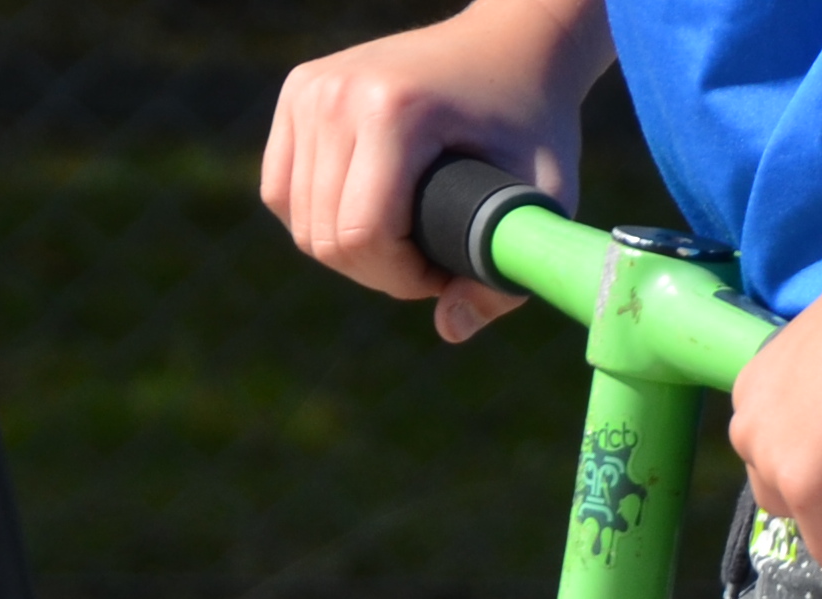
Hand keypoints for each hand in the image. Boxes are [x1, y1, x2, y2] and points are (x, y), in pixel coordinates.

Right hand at [260, 0, 612, 341]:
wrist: (510, 45)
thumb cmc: (533, 124)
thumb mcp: (540, 200)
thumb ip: (504, 277)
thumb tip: (450, 329)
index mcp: (394, 110)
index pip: (361, 236)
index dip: (401, 277)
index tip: (444, 268)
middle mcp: (339, 93)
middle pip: (325, 238)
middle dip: (378, 270)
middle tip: (429, 257)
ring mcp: (311, 89)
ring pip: (299, 223)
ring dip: (349, 249)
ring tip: (404, 234)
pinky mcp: (299, 91)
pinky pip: (281, 192)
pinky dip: (317, 220)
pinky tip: (363, 213)